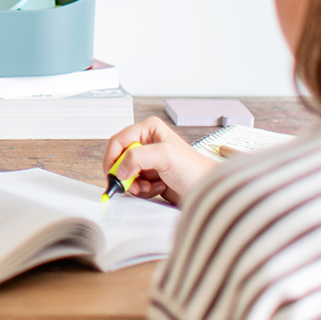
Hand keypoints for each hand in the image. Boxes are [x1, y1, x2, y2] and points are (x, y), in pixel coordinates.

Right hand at [102, 117, 217, 207]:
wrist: (207, 190)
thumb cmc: (194, 169)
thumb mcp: (165, 156)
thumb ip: (137, 157)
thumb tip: (119, 170)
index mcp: (148, 129)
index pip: (118, 141)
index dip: (113, 158)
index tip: (114, 174)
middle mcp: (146, 142)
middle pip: (119, 158)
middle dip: (125, 173)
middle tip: (132, 183)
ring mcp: (148, 160)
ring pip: (125, 173)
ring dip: (135, 184)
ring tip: (150, 186)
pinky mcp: (150, 175)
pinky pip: (134, 184)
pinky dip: (143, 190)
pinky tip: (158, 188)